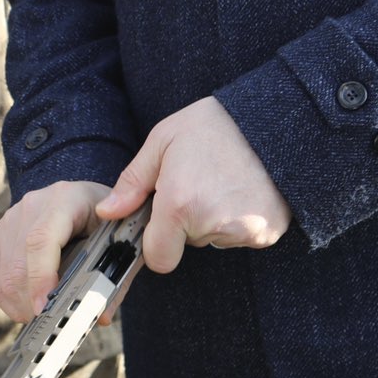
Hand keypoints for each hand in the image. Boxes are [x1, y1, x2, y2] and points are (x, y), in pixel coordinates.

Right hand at [0, 180, 110, 322]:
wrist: (87, 199)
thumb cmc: (106, 220)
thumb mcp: (121, 241)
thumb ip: (115, 277)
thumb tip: (101, 315)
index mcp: (65, 200)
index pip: (41, 239)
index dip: (40, 276)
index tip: (44, 307)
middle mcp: (33, 206)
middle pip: (19, 263)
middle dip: (32, 301)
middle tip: (53, 323)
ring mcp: (12, 219)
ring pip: (5, 275)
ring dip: (21, 305)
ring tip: (45, 316)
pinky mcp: (1, 235)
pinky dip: (10, 300)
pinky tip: (29, 306)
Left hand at [100, 96, 290, 273]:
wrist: (271, 119)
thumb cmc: (213, 125)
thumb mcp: (163, 141)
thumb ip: (133, 182)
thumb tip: (107, 212)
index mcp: (179, 203)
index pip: (159, 258)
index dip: (157, 242)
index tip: (162, 220)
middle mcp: (211, 223)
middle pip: (188, 244)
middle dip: (187, 222)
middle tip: (199, 184)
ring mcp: (244, 231)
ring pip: (215, 239)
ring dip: (213, 220)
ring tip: (223, 183)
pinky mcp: (268, 232)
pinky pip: (243, 236)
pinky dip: (240, 219)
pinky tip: (242, 190)